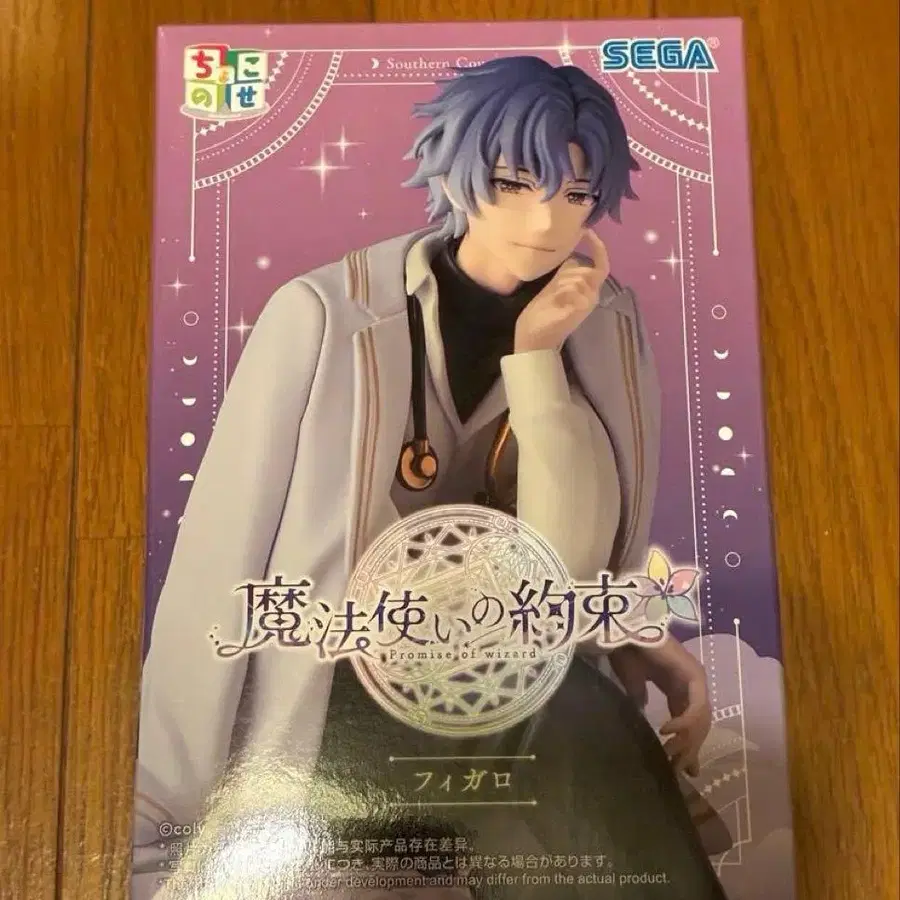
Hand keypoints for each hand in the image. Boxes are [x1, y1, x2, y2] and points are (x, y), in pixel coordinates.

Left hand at [513, 230, 609, 353]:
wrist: (534, 338)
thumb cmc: (542, 314)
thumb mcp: (555, 288)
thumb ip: (566, 275)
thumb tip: (573, 258)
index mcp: (587, 291)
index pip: (601, 264)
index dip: (597, 248)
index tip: (588, 232)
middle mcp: (592, 295)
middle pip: (585, 270)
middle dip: (567, 275)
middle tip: (553, 290)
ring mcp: (588, 302)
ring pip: (579, 277)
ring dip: (562, 284)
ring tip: (553, 300)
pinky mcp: (582, 308)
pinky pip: (575, 289)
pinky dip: (563, 293)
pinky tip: (556, 304)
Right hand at [610, 641, 711, 777]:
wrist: (622, 630)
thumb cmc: (626, 651)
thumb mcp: (634, 684)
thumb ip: (641, 699)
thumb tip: (643, 714)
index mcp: (679, 687)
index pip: (690, 722)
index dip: (688, 746)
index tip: (683, 771)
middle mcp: (692, 685)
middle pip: (699, 725)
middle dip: (690, 750)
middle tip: (678, 770)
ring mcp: (695, 680)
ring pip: (701, 720)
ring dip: (687, 741)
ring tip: (670, 756)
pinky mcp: (694, 676)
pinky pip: (695, 707)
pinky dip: (684, 723)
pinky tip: (667, 731)